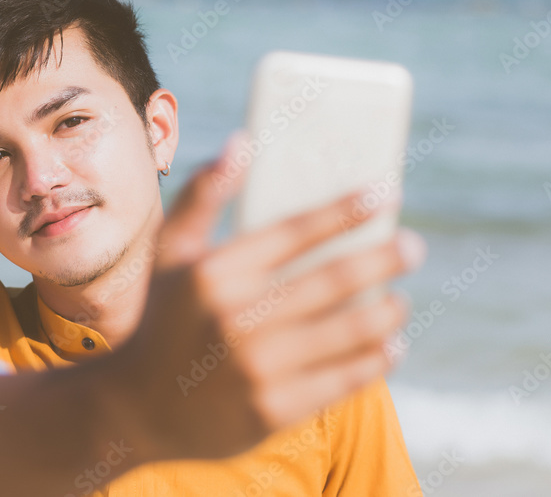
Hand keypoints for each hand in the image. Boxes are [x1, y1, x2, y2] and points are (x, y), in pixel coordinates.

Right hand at [117, 137, 424, 460]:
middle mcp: (235, 317)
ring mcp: (255, 367)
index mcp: (214, 273)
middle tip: (413, 247)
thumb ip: (203, 196)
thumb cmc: (163, 319)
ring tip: (399, 300)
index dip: (345, 210)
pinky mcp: (271, 410)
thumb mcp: (170, 255)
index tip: (386, 192)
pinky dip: (375, 360)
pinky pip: (342, 380)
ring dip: (386, 311)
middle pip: (332, 279)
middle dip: (383, 258)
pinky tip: (390, 347)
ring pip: (347, 331)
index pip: (294, 231)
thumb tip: (244, 141)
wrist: (136, 410)